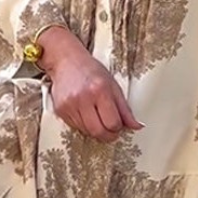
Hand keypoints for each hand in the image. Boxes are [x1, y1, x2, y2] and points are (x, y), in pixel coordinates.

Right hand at [39, 27, 142, 143]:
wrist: (66, 61)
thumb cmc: (92, 71)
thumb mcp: (113, 86)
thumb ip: (125, 109)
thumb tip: (137, 126)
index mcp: (100, 90)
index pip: (113, 123)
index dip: (118, 128)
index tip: (118, 125)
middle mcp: (83, 98)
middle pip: (99, 131)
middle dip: (108, 136)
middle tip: (111, 131)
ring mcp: (69, 105)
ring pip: (87, 132)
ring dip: (95, 130)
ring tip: (97, 119)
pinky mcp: (60, 110)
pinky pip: (75, 127)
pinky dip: (83, 126)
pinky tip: (85, 114)